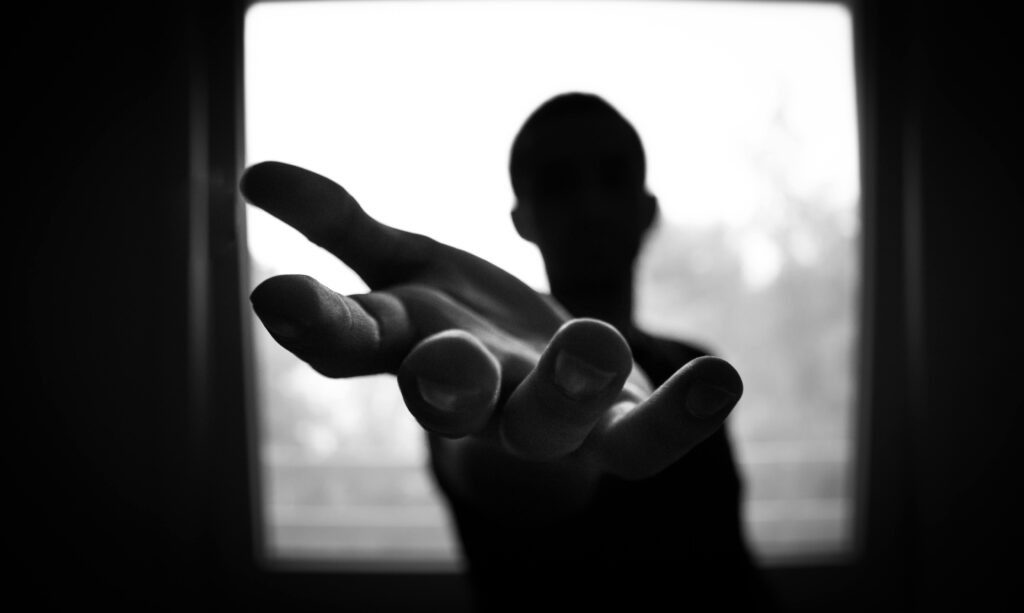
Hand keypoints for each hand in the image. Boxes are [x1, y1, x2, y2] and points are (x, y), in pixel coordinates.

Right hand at [241, 161, 742, 518]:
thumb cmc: (463, 326)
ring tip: (592, 345)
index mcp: (413, 349)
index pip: (352, 347)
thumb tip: (256, 175)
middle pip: (451, 399)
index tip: (278, 296)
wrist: (538, 393)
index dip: (317, 325)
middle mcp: (474, 391)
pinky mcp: (615, 430)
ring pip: (549, 419)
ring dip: (568, 387)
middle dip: (448, 382)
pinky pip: (646, 437)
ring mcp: (546, 417)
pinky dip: (681, 416)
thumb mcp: (405, 269)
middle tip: (449, 363)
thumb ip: (340, 226)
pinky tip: (721, 378)